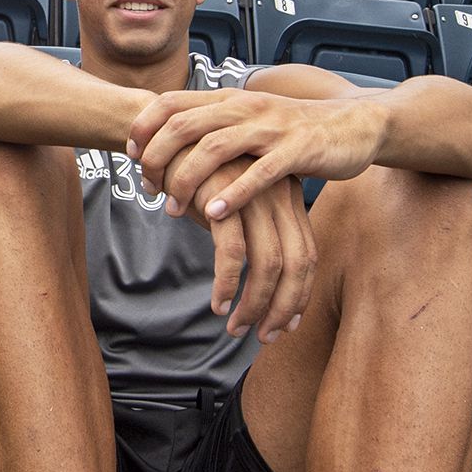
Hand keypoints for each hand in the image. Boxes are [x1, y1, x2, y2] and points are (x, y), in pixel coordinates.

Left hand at [128, 88, 387, 221]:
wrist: (355, 123)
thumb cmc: (295, 129)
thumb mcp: (249, 120)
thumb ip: (214, 127)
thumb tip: (170, 145)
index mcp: (229, 99)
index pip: (171, 103)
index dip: (144, 126)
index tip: (130, 154)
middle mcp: (245, 108)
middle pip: (183, 125)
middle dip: (157, 158)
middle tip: (147, 187)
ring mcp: (271, 128)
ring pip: (215, 149)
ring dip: (187, 180)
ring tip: (173, 209)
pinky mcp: (298, 150)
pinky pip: (259, 173)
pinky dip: (233, 194)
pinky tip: (213, 214)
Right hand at [202, 158, 315, 340]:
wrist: (164, 134)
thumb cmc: (198, 173)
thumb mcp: (233, 204)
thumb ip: (248, 234)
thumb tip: (251, 279)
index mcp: (287, 197)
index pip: (307, 255)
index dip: (299, 294)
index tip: (285, 324)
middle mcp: (279, 197)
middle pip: (297, 264)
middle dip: (282, 307)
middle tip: (264, 337)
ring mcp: (254, 197)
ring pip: (269, 265)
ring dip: (254, 304)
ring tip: (235, 328)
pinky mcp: (223, 200)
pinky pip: (233, 254)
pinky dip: (228, 284)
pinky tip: (217, 303)